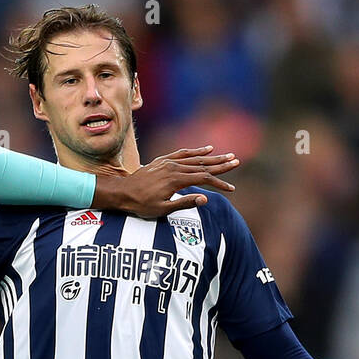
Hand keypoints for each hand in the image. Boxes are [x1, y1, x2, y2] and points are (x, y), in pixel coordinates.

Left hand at [93, 145, 239, 216]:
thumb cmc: (141, 205)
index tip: (231, 188)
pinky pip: (183, 153)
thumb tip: (205, 198)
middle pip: (203, 164)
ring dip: (213, 157)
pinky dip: (196, 151)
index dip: (219, 183)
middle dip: (221, 164)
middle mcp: (174, 167)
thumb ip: (184, 203)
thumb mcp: (162, 209)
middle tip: (237, 161)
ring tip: (227, 155)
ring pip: (195, 158)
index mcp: (176, 180)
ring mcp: (168, 162)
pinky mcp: (163, 160)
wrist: (121, 192)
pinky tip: (206, 149)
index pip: (204, 179)